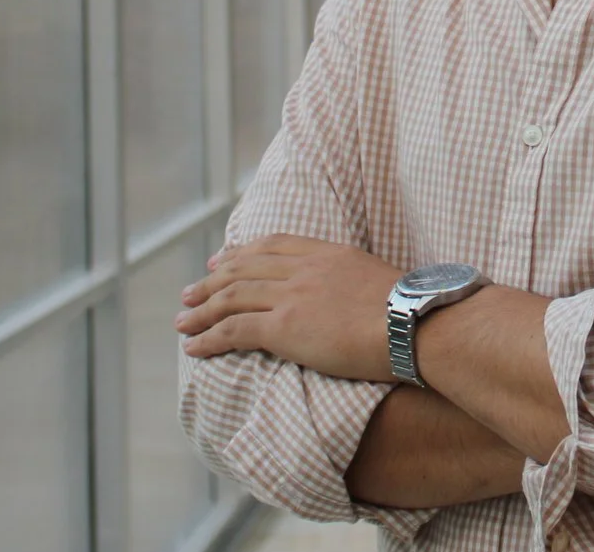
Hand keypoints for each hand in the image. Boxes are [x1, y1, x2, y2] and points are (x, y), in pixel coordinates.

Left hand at [176, 234, 399, 381]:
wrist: (410, 324)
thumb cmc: (406, 310)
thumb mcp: (376, 277)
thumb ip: (350, 278)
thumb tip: (347, 292)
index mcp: (328, 253)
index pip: (274, 245)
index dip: (243, 252)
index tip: (222, 259)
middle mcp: (305, 269)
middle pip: (245, 268)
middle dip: (212, 280)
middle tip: (190, 292)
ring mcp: (292, 296)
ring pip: (231, 297)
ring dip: (201, 310)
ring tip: (182, 322)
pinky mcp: (284, 327)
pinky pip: (233, 330)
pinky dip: (208, 338)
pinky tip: (193, 347)